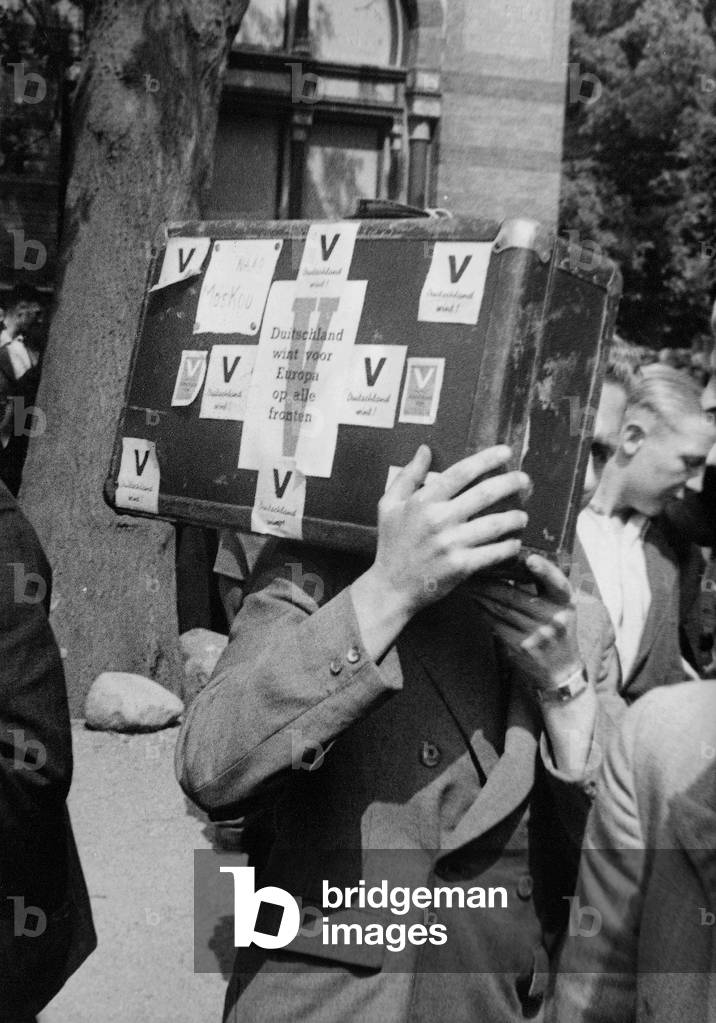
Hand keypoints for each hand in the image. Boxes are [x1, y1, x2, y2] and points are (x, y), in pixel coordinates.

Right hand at [370, 444, 528, 614]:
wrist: (390, 587)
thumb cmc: (391, 544)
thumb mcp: (388, 505)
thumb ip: (408, 475)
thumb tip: (424, 449)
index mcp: (423, 501)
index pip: (461, 472)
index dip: (486, 459)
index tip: (505, 452)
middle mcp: (439, 519)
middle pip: (484, 494)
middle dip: (510, 483)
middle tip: (525, 480)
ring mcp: (451, 543)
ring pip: (494, 524)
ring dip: (514, 518)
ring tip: (523, 516)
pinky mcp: (460, 566)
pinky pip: (492, 552)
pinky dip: (508, 547)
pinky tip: (514, 543)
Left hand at [472, 553, 581, 689]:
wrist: (561, 670)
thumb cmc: (559, 631)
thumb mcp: (562, 608)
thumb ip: (545, 587)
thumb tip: (518, 563)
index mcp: (566, 603)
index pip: (558, 583)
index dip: (544, 570)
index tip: (530, 558)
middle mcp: (554, 618)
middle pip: (515, 595)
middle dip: (490, 581)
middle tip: (474, 569)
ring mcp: (536, 634)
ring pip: (501, 608)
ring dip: (482, 594)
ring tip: (469, 584)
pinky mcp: (521, 646)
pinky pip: (496, 623)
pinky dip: (483, 611)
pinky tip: (475, 602)